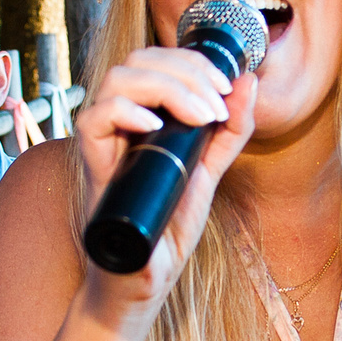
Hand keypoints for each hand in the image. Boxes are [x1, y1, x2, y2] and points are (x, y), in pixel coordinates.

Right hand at [73, 44, 259, 314]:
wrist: (143, 279)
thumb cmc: (167, 227)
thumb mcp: (209, 171)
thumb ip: (228, 131)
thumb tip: (248, 81)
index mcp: (143, 116)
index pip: (156, 61)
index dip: (191, 60)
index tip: (226, 86)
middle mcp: (119, 123)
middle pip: (137, 62)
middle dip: (185, 69)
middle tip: (217, 100)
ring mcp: (104, 143)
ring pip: (116, 81)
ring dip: (166, 87)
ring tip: (199, 116)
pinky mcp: (93, 168)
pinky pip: (92, 120)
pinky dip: (126, 113)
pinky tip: (156, 126)